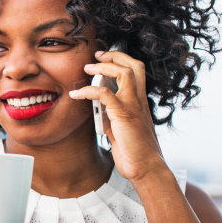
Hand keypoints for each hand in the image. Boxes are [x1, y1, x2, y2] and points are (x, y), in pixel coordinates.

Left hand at [68, 49, 167, 182]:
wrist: (144, 167)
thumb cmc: (133, 151)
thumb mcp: (121, 127)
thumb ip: (112, 114)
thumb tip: (97, 107)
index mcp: (140, 101)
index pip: (136, 71)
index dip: (121, 60)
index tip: (104, 58)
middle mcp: (139, 100)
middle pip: (134, 66)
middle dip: (115, 56)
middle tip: (97, 55)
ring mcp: (133, 106)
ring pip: (123, 73)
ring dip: (102, 68)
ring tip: (86, 69)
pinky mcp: (124, 115)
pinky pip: (104, 95)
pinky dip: (88, 91)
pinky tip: (76, 94)